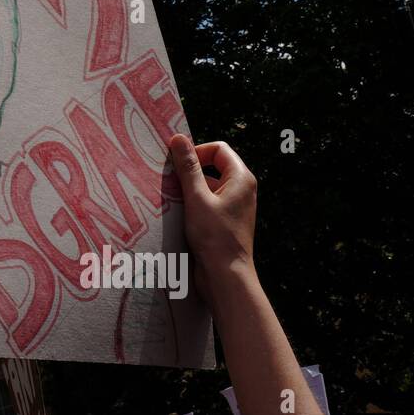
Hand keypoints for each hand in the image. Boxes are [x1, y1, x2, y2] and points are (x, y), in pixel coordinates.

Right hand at [167, 134, 257, 310]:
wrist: (226, 276)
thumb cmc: (214, 236)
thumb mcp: (196, 197)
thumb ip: (187, 167)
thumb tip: (178, 138)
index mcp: (241, 179)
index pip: (219, 149)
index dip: (196, 151)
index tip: (177, 163)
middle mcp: (242, 190)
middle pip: (213, 166)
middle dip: (190, 170)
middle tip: (171, 181)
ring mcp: (235, 206)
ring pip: (208, 185)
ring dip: (189, 188)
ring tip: (173, 200)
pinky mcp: (226, 221)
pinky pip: (208, 202)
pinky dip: (193, 203)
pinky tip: (179, 214)